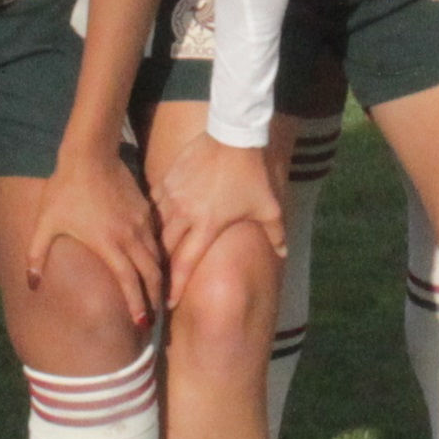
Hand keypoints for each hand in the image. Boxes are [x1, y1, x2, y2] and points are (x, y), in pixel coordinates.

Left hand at [30, 138, 165, 327]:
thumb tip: (31, 285)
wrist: (90, 154)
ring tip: (157, 295)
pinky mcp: (146, 210)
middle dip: (154, 298)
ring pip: (157, 257)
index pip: (129, 283)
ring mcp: (141, 223)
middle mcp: (130, 237)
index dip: (137, 305)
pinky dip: (158, 256)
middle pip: (151, 274)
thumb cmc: (65, 190)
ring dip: (158, 278)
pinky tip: (155, 264)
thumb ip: (36, 256)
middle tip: (153, 318)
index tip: (140, 325)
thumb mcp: (46, 223)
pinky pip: (157, 239)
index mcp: (109, 245)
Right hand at [153, 131, 283, 304]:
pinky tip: (157, 222)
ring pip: (157, 227)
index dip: (176, 286)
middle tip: (161, 280)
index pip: (185, 264)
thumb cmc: (252, 174)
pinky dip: (156, 216)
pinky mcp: (167, 179)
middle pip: (165, 248)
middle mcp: (184, 214)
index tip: (169, 303)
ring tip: (157, 254)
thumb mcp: (268, 206)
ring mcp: (172, 195)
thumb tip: (283, 254)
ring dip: (157, 242)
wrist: (232, 134)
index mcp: (206, 225)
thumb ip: (275, 234)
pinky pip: (155, 204)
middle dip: (163, 266)